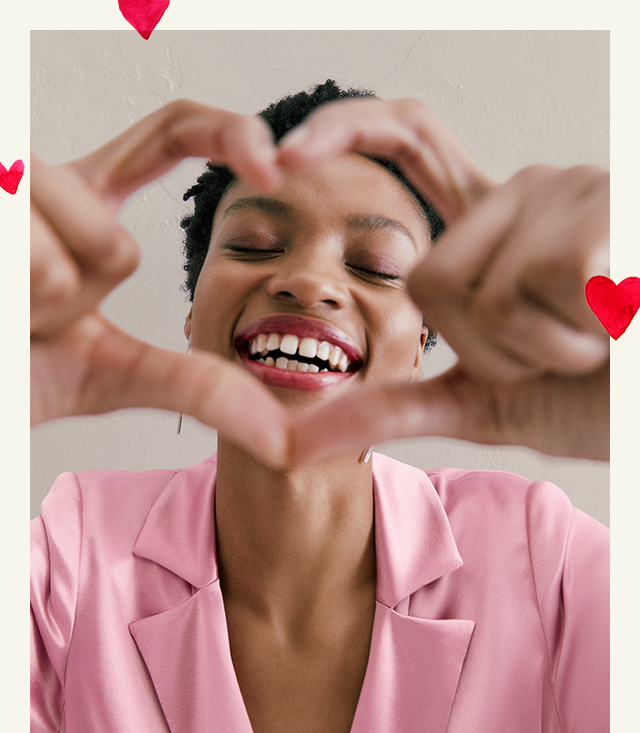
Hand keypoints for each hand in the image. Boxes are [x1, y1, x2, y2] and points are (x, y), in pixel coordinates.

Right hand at [31, 100, 288, 466]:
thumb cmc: (19, 368)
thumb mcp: (114, 374)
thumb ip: (194, 387)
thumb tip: (279, 435)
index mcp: (90, 202)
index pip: (170, 135)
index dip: (227, 133)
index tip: (272, 165)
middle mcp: (49, 183)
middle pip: (119, 246)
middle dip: (88, 308)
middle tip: (38, 319)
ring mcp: (10, 187)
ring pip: (79, 254)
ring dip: (47, 309)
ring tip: (9, 309)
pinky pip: (37, 259)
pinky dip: (19, 304)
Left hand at [278, 97, 609, 461]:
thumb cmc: (595, 398)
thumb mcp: (486, 403)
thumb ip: (397, 408)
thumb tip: (292, 444)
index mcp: (498, 224)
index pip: (412, 141)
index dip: (345, 131)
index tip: (283, 156)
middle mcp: (530, 191)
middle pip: (428, 277)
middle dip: (484, 347)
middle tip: (557, 350)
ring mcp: (569, 190)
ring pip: (477, 293)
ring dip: (532, 351)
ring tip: (594, 337)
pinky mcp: (600, 210)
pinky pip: (527, 292)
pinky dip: (567, 340)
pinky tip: (615, 324)